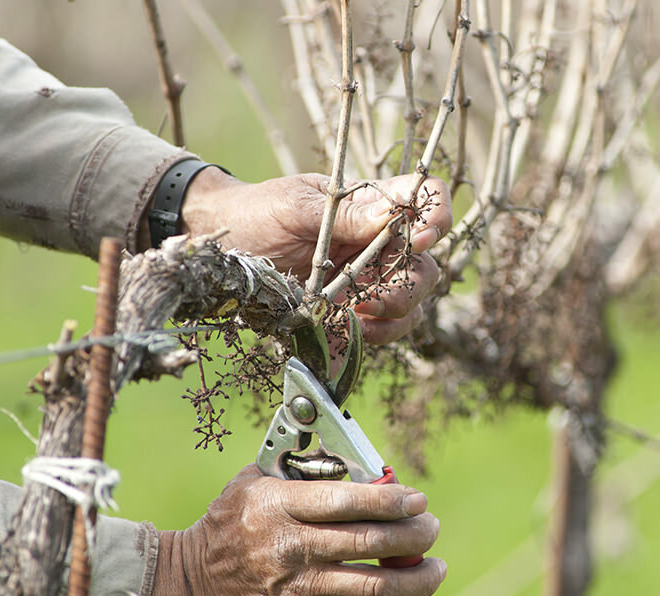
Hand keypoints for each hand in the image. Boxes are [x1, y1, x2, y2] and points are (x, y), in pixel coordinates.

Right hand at [144, 465, 450, 595]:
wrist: (189, 583)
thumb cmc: (229, 523)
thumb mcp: (254, 481)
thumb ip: (301, 466)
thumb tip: (355, 459)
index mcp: (280, 505)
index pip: (348, 501)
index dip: (393, 499)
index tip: (418, 500)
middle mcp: (291, 548)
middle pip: (369, 544)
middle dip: (414, 536)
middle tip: (432, 530)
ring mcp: (297, 590)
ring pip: (373, 589)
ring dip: (417, 581)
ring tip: (436, 570)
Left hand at [179, 170, 451, 344]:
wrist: (223, 250)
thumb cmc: (258, 215)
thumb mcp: (296, 208)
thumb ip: (345, 215)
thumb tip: (393, 214)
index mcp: (369, 204)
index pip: (424, 198)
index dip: (436, 215)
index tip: (422, 237)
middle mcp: (377, 241)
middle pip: (425, 260)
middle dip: (413, 282)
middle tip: (379, 297)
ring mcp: (369, 277)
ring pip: (412, 298)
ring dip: (398, 312)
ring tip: (362, 316)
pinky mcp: (354, 309)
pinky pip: (387, 326)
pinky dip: (380, 333)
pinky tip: (355, 329)